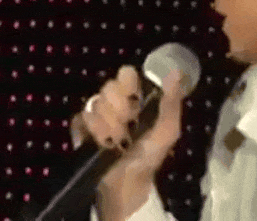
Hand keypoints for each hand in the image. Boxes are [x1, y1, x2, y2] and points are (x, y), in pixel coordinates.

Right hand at [70, 66, 185, 220]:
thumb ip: (171, 102)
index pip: (126, 75)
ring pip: (95, 102)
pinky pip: (81, 117)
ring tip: (116, 142)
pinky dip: (92, 130)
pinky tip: (100, 143)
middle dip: (119, 109)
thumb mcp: (167, 131)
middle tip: (128, 127)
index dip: (127, 84)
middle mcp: (115, 104)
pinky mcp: (80, 128)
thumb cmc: (148, 158)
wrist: (125, 185)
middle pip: (109, 87)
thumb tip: (176, 72)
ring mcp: (96, 115)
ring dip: (108, 124)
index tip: (133, 98)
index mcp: (136, 100)